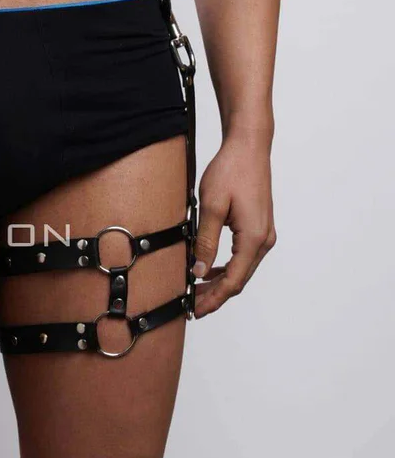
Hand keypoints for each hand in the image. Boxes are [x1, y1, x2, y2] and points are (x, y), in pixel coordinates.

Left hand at [192, 133, 275, 317]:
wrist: (248, 147)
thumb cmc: (232, 171)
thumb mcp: (211, 207)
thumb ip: (206, 241)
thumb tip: (199, 270)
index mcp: (254, 239)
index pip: (233, 281)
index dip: (214, 299)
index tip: (197, 310)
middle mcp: (263, 240)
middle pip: (239, 279)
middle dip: (215, 295)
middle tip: (192, 305)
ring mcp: (264, 234)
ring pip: (241, 269)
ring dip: (220, 282)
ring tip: (196, 290)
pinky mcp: (259, 227)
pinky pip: (243, 256)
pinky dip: (227, 267)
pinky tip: (210, 269)